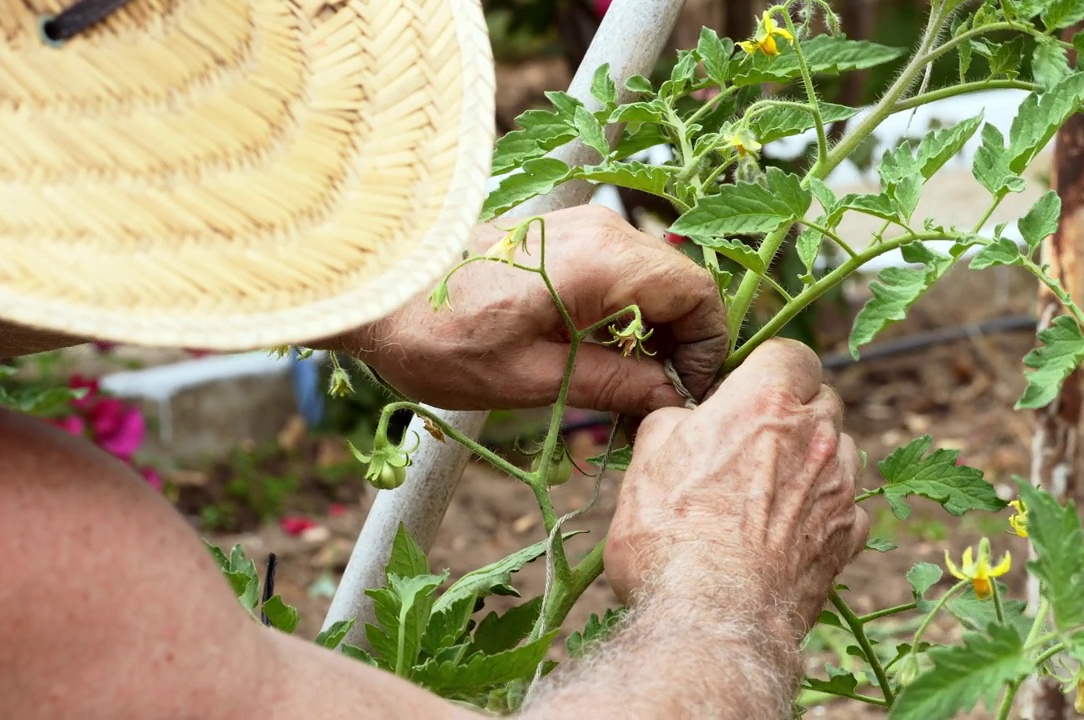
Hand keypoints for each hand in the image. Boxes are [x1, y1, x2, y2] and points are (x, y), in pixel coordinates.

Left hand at [340, 206, 727, 414]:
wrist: (376, 291)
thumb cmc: (443, 338)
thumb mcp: (535, 378)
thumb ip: (615, 383)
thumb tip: (672, 399)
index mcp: (603, 262)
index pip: (698, 295)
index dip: (707, 349)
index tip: (682, 395)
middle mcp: (603, 231)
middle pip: (680, 285)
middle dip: (681, 346)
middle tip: (655, 402)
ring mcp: (583, 227)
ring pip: (652, 280)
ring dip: (652, 333)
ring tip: (626, 388)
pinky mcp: (564, 237)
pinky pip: (620, 273)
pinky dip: (624, 314)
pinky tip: (598, 356)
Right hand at [605, 339, 868, 640]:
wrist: (712, 619)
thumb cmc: (669, 536)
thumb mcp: (647, 462)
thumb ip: (672, 423)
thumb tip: (681, 416)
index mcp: (764, 403)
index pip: (791, 354)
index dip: (769, 368)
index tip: (745, 391)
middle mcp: (814, 435)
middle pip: (823, 400)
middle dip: (795, 412)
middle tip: (753, 443)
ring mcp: (840, 487)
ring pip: (842, 450)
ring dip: (814, 459)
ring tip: (770, 491)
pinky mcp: (849, 536)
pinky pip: (849, 506)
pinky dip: (826, 511)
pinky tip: (791, 531)